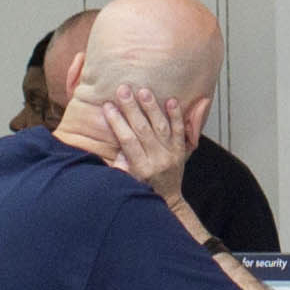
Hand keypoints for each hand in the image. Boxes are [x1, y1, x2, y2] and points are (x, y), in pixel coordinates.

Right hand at [60, 82, 195, 195]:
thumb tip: (112, 143)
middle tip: (123, 89)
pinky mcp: (181, 150)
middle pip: (143, 129)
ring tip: (143, 91)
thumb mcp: (127, 180)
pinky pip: (180, 130)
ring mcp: (171, 153)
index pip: (127, 140)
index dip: (117, 122)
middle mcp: (157, 159)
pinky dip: (176, 115)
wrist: (169, 199)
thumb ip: (120, 163)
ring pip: (161, 127)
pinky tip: (171, 100)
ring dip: (152, 107)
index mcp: (141, 167)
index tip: (108, 106)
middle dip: (131, 108)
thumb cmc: (144, 188)